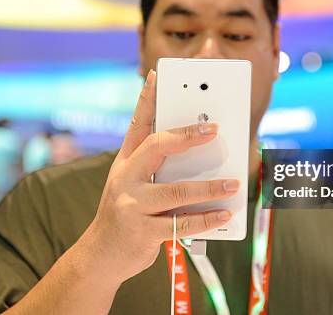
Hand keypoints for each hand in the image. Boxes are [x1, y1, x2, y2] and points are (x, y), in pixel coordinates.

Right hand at [86, 69, 237, 282]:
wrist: (100, 255)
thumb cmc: (125, 213)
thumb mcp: (132, 185)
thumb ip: (158, 169)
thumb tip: (202, 158)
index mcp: (125, 162)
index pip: (136, 124)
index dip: (146, 99)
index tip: (157, 76)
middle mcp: (125, 178)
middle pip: (156, 147)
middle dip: (187, 135)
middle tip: (214, 129)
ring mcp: (132, 205)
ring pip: (175, 190)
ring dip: (208, 187)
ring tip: (232, 183)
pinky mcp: (142, 232)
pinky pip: (181, 224)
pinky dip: (206, 219)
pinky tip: (224, 214)